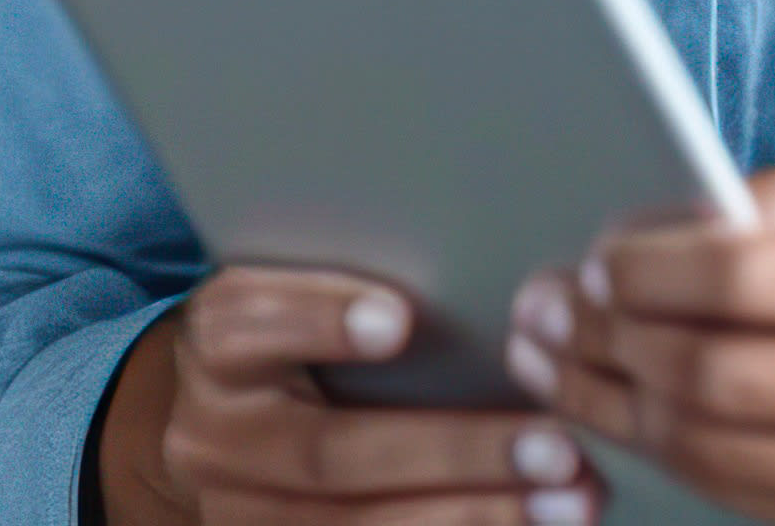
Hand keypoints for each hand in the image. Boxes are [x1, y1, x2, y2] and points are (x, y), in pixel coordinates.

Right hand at [97, 266, 606, 525]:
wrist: (205, 434)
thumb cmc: (280, 343)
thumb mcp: (283, 295)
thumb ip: (343, 285)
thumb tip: (467, 273)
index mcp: (216, 346)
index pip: (249, 325)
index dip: (320, 321)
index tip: (398, 321)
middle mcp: (217, 440)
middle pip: (330, 454)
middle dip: (451, 454)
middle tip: (553, 446)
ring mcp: (243, 513)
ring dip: (476, 515)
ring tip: (569, 500)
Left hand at [505, 142, 774, 525]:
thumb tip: (676, 216)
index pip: (738, 280)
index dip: (642, 269)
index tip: (596, 252)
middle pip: (705, 376)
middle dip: (600, 339)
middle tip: (546, 305)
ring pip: (706, 452)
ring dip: (608, 404)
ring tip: (555, 358)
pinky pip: (740, 496)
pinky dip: (665, 454)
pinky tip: (624, 408)